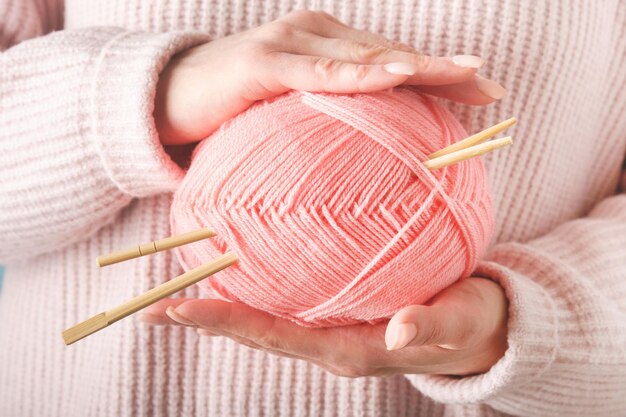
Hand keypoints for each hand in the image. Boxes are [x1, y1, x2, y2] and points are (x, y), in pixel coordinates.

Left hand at [141, 277, 507, 376]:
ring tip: (182, 285)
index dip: (229, 323)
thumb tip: (400, 332)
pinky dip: (258, 286)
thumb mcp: (460, 324)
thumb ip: (432, 327)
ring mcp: (333, 328)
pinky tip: (241, 262)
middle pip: (259, 331)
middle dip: (209, 317)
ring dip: (225, 304)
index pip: (278, 337)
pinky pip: (291, 300)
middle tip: (159, 300)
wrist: (482, 328)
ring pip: (269, 318)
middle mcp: (332, 342)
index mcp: (351, 350)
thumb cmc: (471, 325)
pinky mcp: (341, 311)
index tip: (181, 306)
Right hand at [155, 10, 505, 145]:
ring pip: (363, 56)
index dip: (439, 76)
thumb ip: (321, 132)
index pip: (391, 65)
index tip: (484, 94)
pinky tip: (397, 77)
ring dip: (415, 65)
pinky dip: (358, 75)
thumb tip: (360, 172)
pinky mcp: (264, 61)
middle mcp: (316, 38)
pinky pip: (318, 70)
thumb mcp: (285, 124)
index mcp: (326, 53)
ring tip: (461, 74)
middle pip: (390, 55)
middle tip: (490, 87)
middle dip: (443, 70)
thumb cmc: (230, 114)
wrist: (167, 97)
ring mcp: (292, 43)